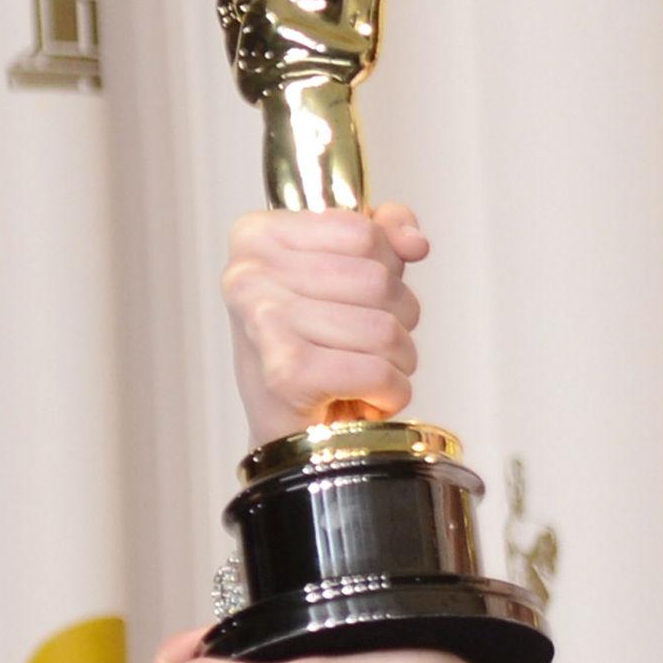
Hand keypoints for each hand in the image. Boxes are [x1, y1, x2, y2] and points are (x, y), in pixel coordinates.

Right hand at [221, 203, 429, 445]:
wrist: (289, 432)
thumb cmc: (314, 349)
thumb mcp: (346, 272)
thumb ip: (383, 235)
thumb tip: (413, 240)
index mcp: (257, 236)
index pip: (364, 230)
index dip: (386, 268)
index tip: (357, 300)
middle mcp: (250, 275)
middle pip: (379, 279)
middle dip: (396, 319)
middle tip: (364, 346)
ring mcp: (264, 322)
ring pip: (385, 328)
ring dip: (396, 361)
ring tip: (363, 374)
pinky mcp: (286, 373)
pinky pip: (379, 372)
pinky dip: (390, 392)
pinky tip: (362, 398)